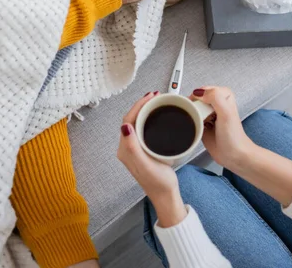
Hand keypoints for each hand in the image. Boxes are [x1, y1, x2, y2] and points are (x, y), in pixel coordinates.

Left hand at [117, 92, 186, 226]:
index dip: (138, 106)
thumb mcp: (146, 164)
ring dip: (144, 110)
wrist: (166, 196)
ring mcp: (135, 148)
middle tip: (154, 96)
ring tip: (156, 102)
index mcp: (125, 149)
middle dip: (141, 105)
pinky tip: (156, 116)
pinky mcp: (143, 149)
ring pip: (136, 122)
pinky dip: (148, 118)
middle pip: (131, 119)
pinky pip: (142, 128)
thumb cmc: (158, 183)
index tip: (150, 97)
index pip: (127, 120)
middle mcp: (127, 147)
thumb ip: (133, 147)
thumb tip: (124, 127)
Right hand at [191, 86, 252, 171]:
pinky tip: (195, 127)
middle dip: (194, 107)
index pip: (204, 89)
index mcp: (223, 95)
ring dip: (192, 115)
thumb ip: (215, 97)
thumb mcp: (226, 112)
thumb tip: (199, 92)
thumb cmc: (233, 136)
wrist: (233, 156)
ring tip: (198, 123)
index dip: (198, 97)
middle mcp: (216, 103)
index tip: (199, 107)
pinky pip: (192, 119)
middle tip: (198, 116)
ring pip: (193, 108)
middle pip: (196, 99)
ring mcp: (209, 113)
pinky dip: (191, 122)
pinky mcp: (203, 124)